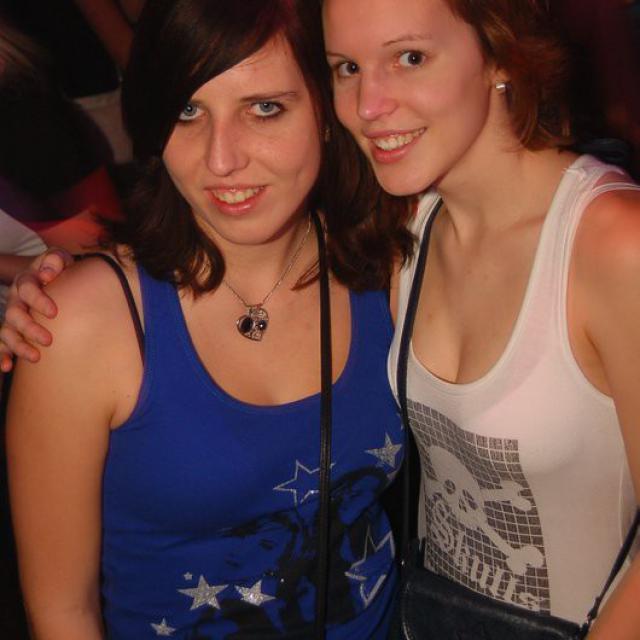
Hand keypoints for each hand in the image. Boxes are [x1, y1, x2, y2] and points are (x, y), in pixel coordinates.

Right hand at [0, 248, 73, 371]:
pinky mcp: (12, 327)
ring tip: (35, 358)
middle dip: (30, 328)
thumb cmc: (57, 268)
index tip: (54, 312)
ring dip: (18, 345)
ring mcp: (12, 314)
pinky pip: (2, 342)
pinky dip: (2, 354)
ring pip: (8, 331)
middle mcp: (15, 298)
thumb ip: (55, 260)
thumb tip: (47, 274)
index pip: (27, 289)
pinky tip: (7, 367)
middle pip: (15, 314)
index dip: (38, 300)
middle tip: (49, 340)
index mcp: (26, 280)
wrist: (47, 273)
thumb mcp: (58, 258)